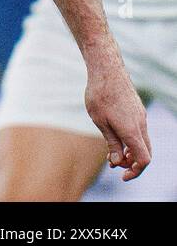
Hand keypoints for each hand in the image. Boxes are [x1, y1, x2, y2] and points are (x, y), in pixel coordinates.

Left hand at [85, 55, 150, 180]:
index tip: (122, 175)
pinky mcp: (137, 110)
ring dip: (130, 150)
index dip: (135, 171)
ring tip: (111, 152)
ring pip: (142, 141)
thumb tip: (118, 162)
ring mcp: (141, 116)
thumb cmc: (99, 94)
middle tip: (114, 164)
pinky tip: (115, 136)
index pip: (143, 159)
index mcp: (132, 130)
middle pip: (145, 152)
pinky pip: (138, 130)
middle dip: (132, 163)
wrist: (107, 69)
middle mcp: (141, 125)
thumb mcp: (100, 121)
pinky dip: (130, 139)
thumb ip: (112, 142)